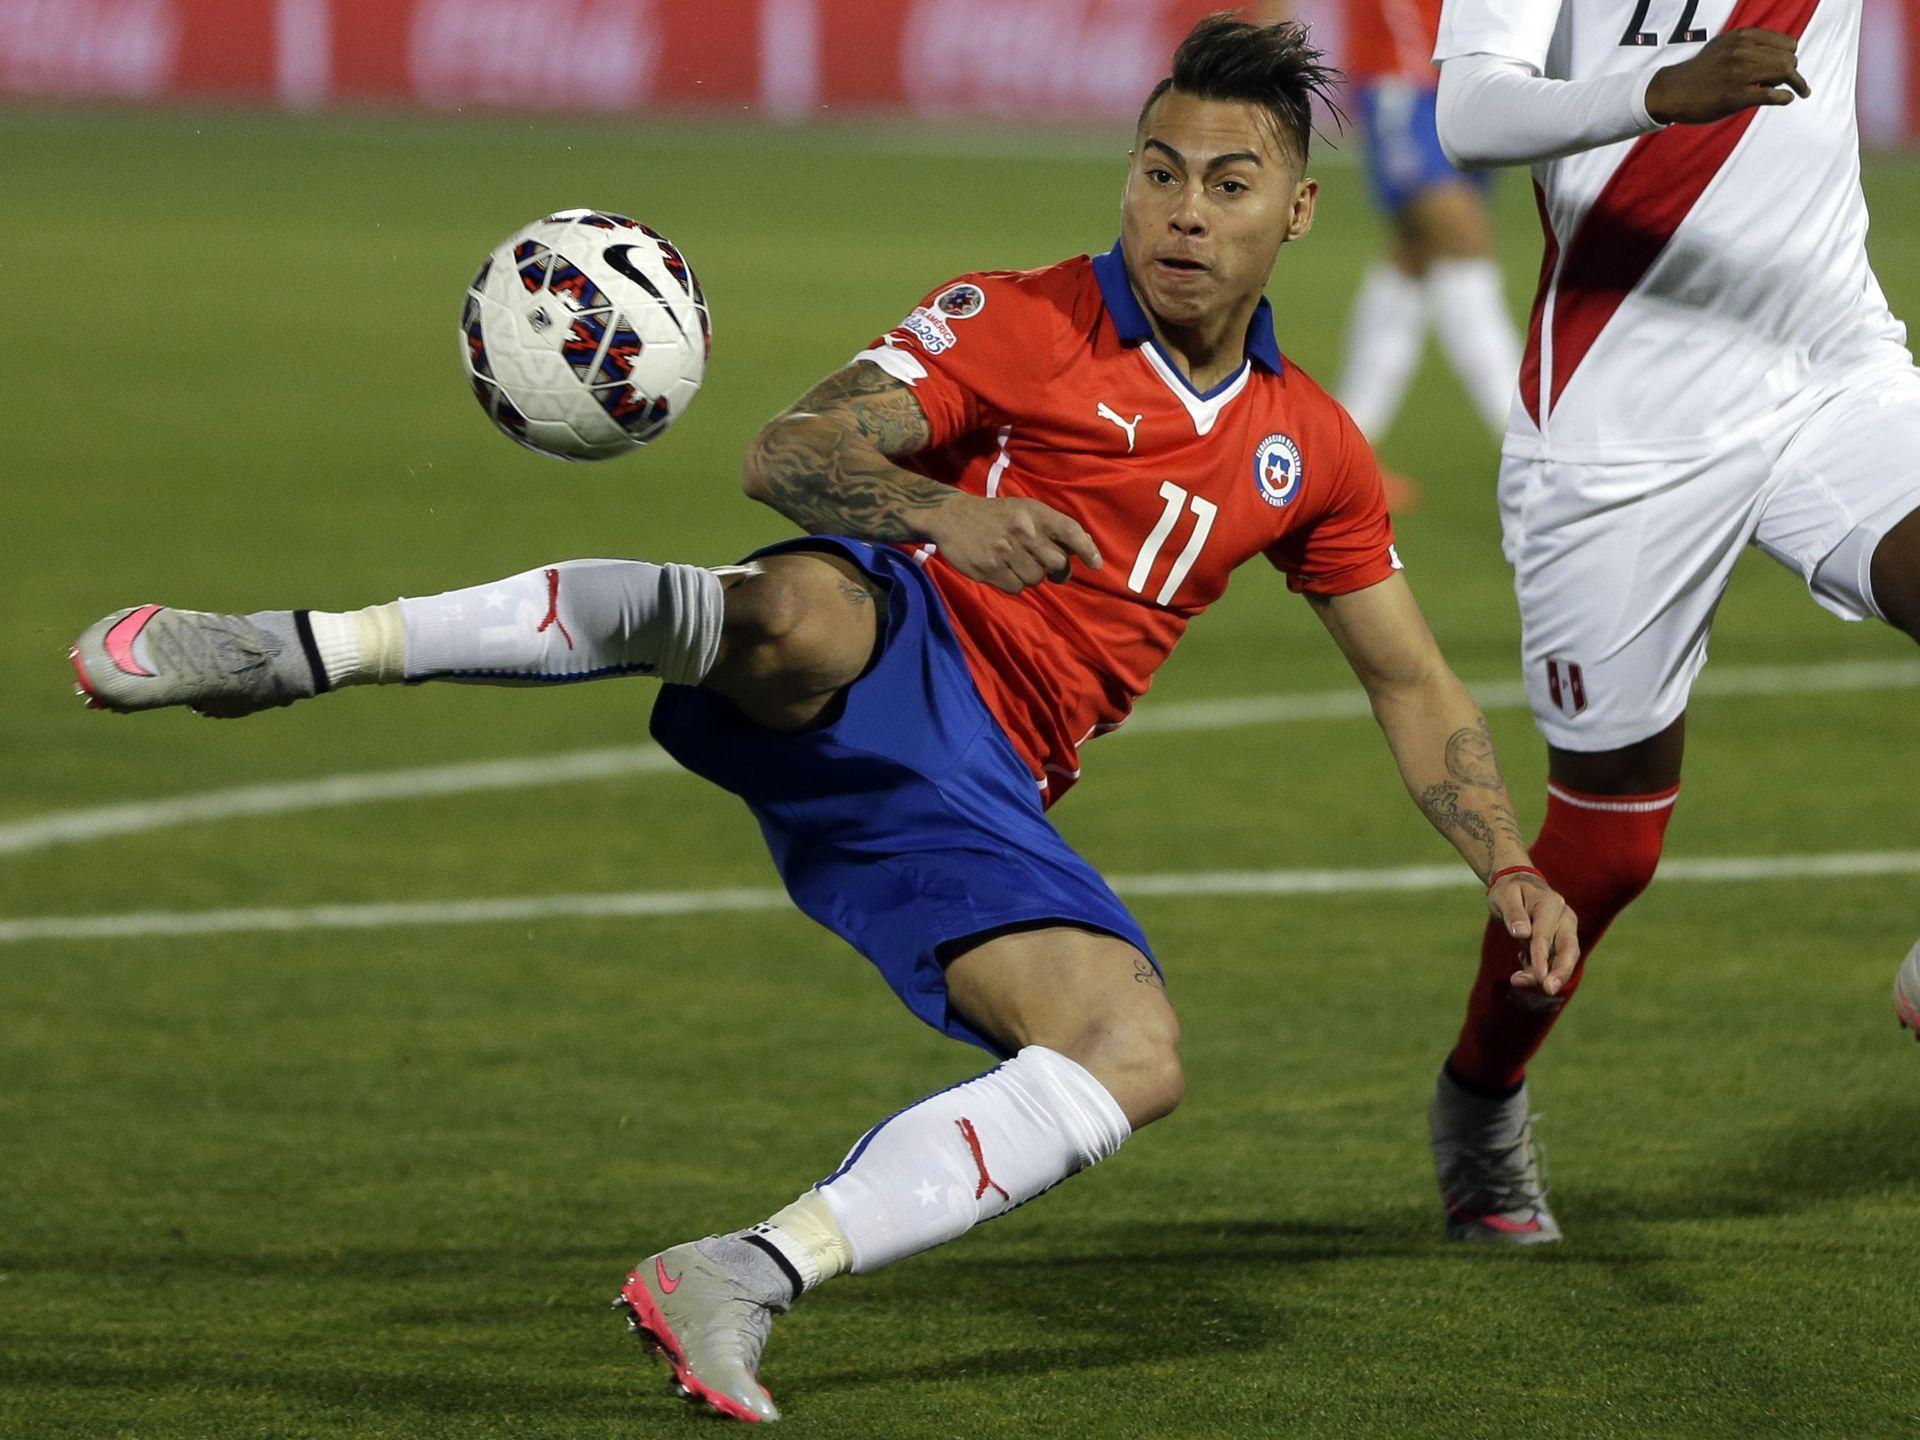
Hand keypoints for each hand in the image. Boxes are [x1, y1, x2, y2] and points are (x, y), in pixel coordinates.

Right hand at [924, 492, 1102, 593]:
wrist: (952, 517)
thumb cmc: (997, 516)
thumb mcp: (1025, 511)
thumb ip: (1052, 527)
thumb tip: (1085, 546)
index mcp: (1034, 513)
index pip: (1069, 531)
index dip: (1086, 549)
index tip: (1096, 564)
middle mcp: (1023, 531)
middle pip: (1057, 563)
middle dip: (1056, 570)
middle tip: (1047, 567)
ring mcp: (1005, 551)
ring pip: (1037, 579)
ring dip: (1031, 576)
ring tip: (1016, 562)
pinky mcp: (990, 568)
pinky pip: (1016, 588)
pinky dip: (1014, 583)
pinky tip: (1003, 569)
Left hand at [1486, 872, 1579, 995]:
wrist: (1518, 884)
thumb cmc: (1509, 890)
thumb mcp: (1504, 896)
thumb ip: (1513, 913)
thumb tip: (1522, 933)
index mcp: (1550, 903)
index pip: (1545, 934)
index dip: (1541, 956)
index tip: (1539, 978)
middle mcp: (1564, 918)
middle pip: (1568, 948)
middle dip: (1560, 972)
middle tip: (1549, 990)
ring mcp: (1565, 930)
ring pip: (1563, 958)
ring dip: (1546, 975)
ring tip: (1518, 981)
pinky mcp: (1560, 941)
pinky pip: (1554, 960)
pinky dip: (1540, 970)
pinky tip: (1522, 971)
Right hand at [1645, 28, 1809, 125]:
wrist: (1672, 91)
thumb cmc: (1700, 71)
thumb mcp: (1724, 46)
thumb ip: (1749, 44)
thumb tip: (1777, 50)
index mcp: (1742, 37)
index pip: (1787, 43)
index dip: (1789, 56)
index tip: (1783, 68)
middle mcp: (1742, 52)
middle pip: (1789, 59)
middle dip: (1793, 72)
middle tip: (1789, 83)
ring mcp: (1738, 74)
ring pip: (1785, 73)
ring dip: (1797, 84)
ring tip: (1799, 92)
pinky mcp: (1735, 97)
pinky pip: (1772, 95)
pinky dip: (1785, 98)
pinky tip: (1786, 99)